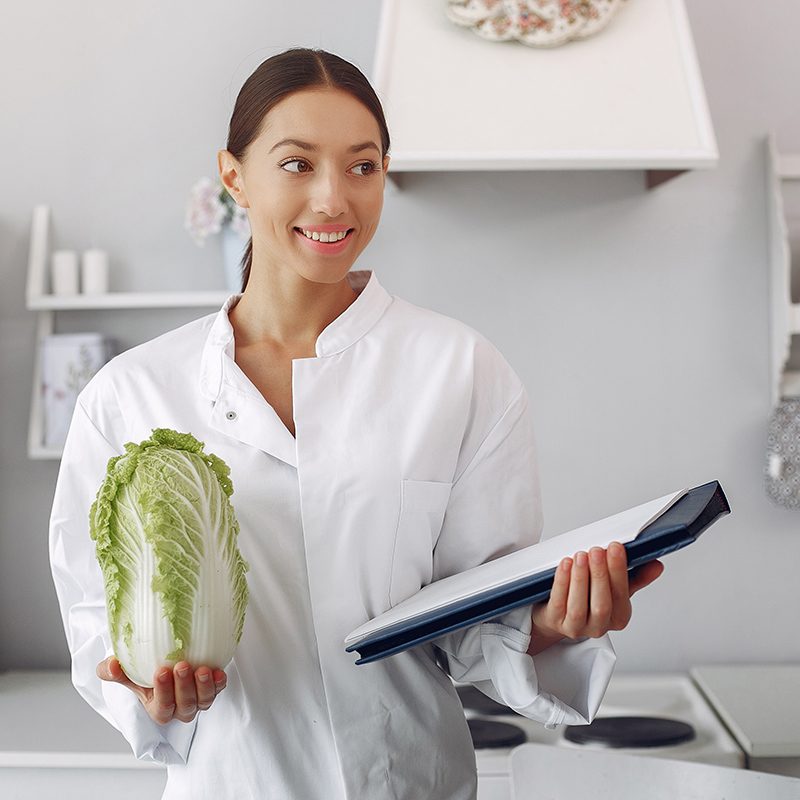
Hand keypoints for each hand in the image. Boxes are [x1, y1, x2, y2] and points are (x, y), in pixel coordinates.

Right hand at [96, 657, 227, 723]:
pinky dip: (219, 683)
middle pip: (185, 706)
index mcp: (158, 708)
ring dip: (204, 686)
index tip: (160, 671)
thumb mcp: (127, 671)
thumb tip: (110, 665)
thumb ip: (112, 671)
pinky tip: (218, 671)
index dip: (163, 692)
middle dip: (183, 687)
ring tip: (201, 669)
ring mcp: (198, 699)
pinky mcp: (212, 688)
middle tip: (181, 666)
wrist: (166, 661)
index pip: (162, 708)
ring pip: (204, 701)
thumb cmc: (145, 671)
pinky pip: (218, 690)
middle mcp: (180, 708)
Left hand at [528, 541, 663, 655]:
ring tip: (581, 556)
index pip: (622, 595)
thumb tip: (656, 565)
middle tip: (598, 550)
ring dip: (581, 578)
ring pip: (579, 605)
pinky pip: (559, 601)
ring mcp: (575, 626)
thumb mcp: (614, 589)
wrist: (556, 616)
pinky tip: (566, 564)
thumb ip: (635, 577)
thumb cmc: (589, 599)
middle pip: (602, 603)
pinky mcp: (555, 621)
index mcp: (618, 617)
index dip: (619, 571)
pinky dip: (562, 581)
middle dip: (601, 574)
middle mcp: (599, 626)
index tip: (616, 548)